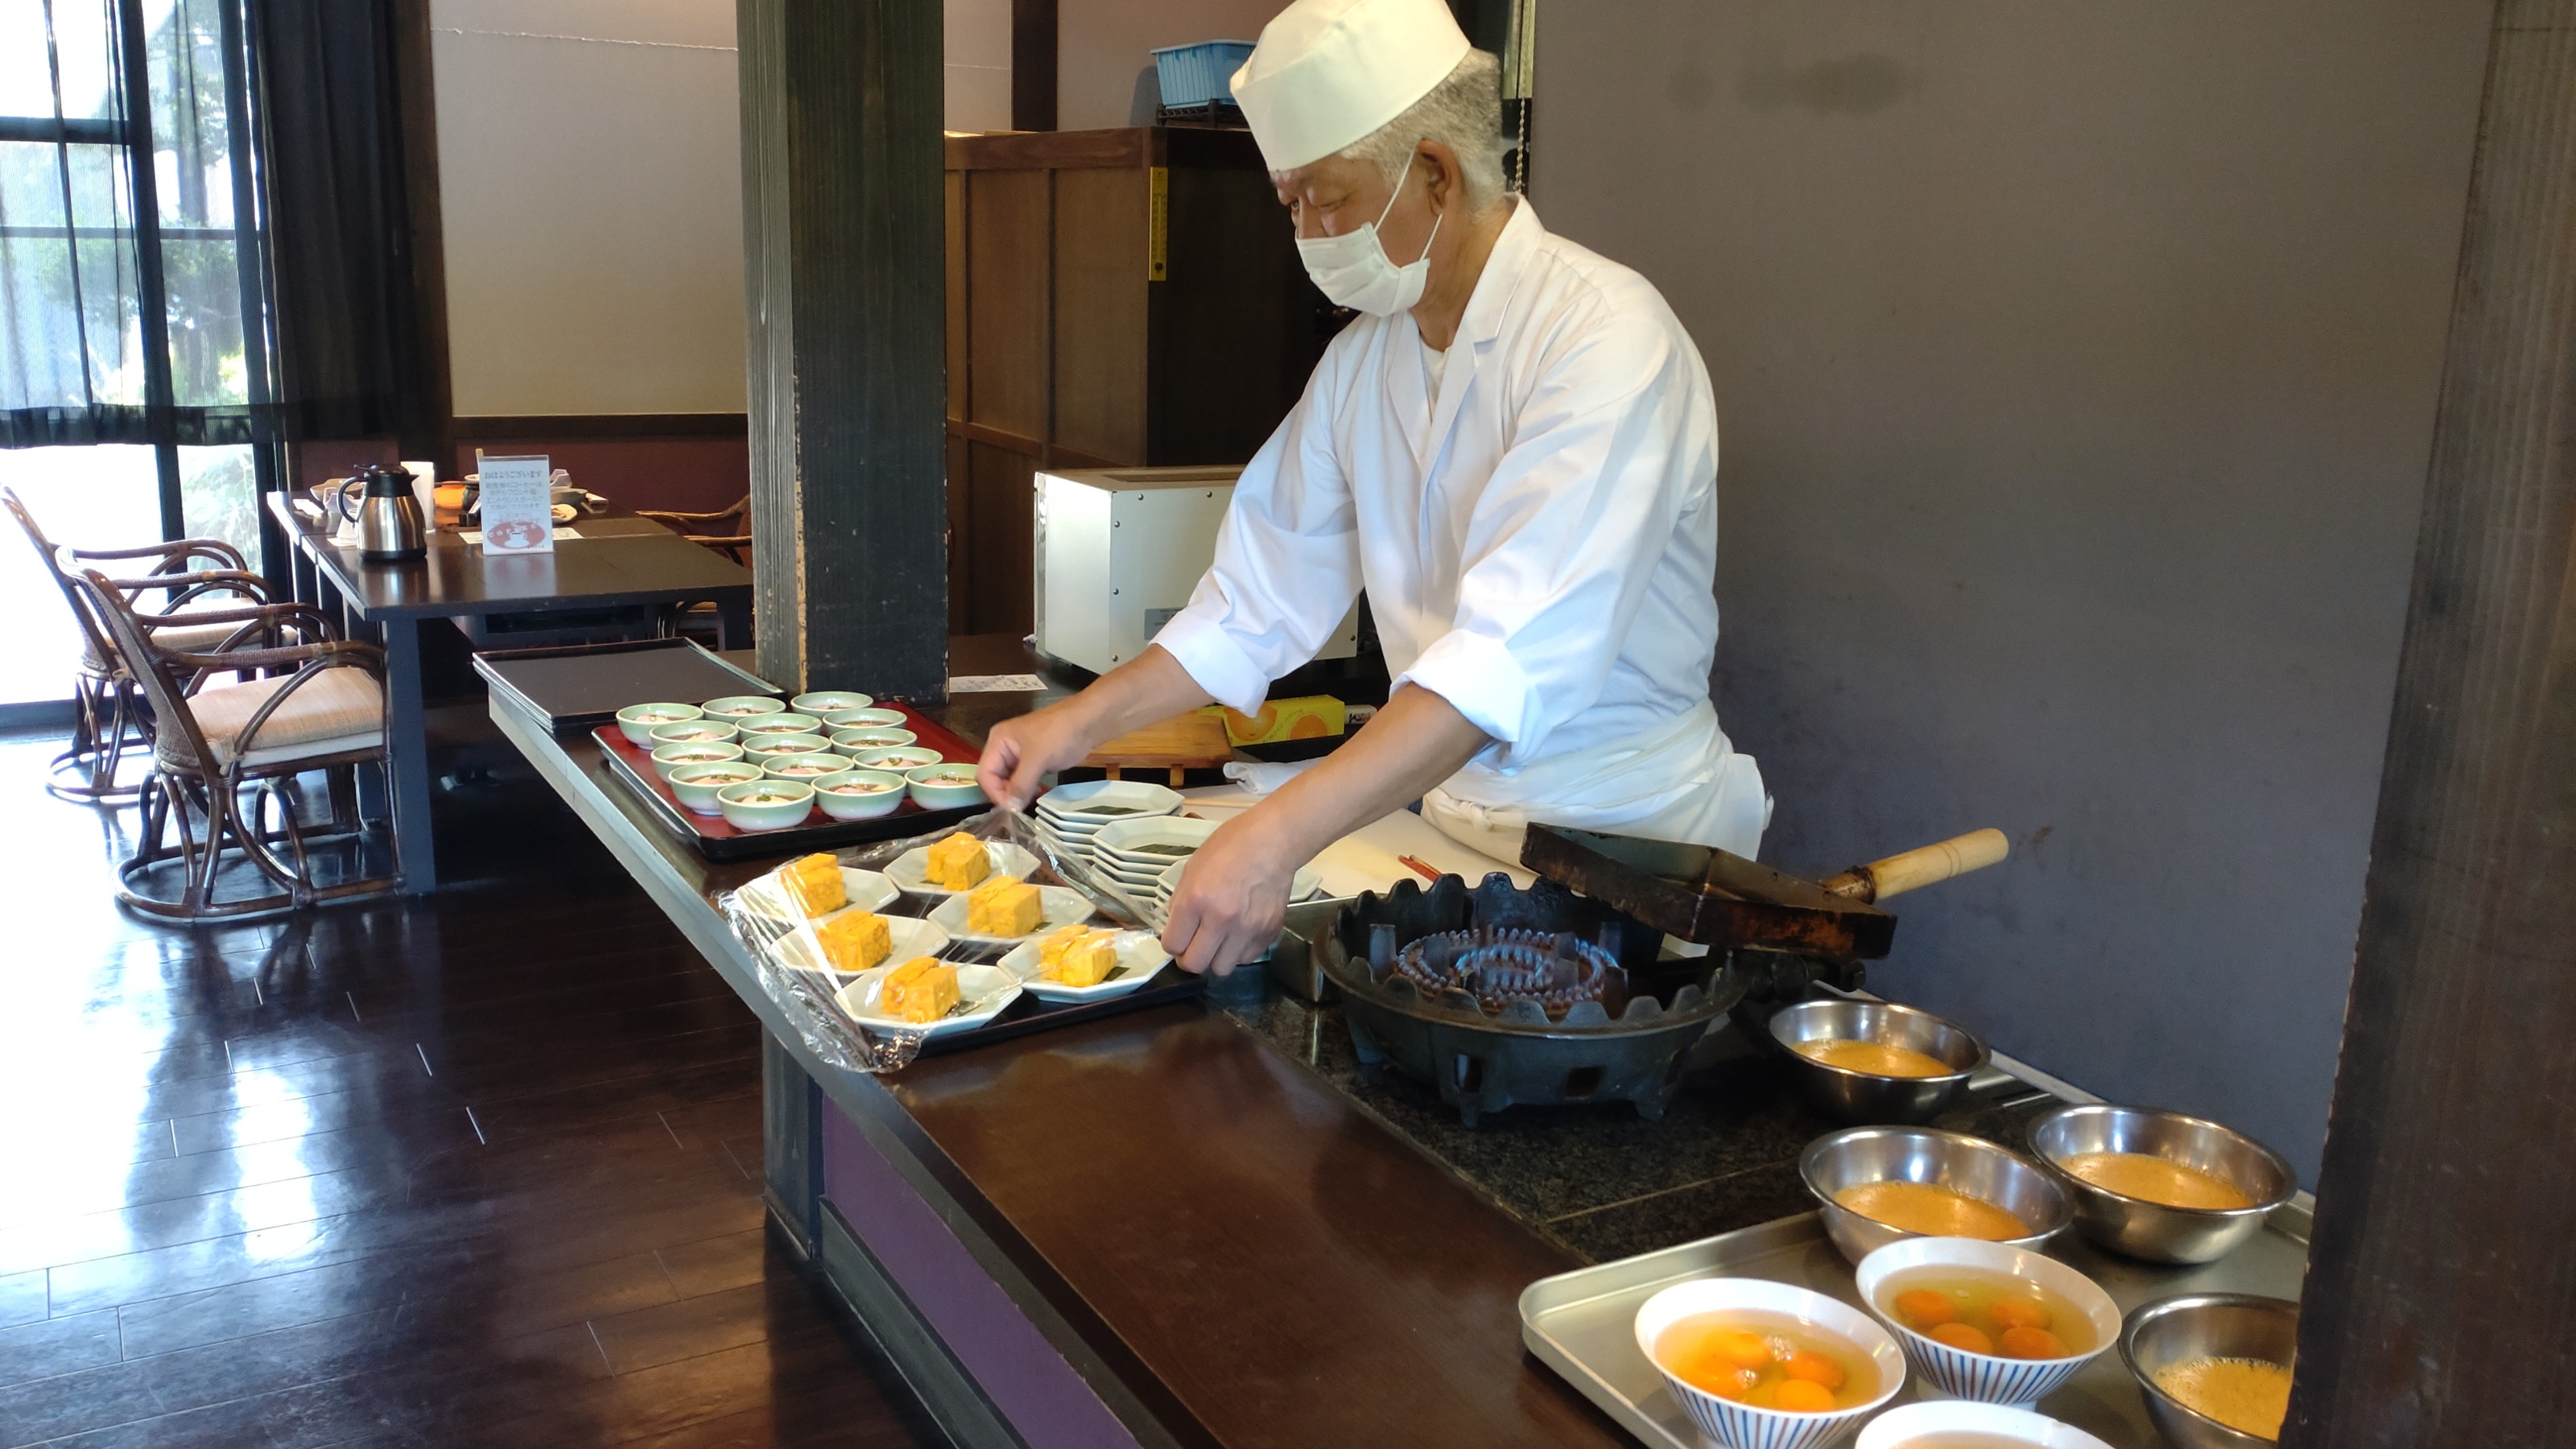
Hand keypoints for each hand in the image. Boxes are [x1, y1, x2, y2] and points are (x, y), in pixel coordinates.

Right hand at [975, 703, 1097, 809]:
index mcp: (998, 741)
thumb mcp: (1037, 758)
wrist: (1088, 722)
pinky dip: (1026, 790)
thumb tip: (1010, 809)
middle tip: (1018, 810)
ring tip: (1026, 805)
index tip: (1010, 808)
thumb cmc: (1059, 734)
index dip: (994, 792)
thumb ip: (1021, 784)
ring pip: (1009, 781)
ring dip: (1015, 794)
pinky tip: (1034, 797)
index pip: (985, 773)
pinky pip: (1023, 780)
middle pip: (994, 778)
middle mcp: (1004, 748)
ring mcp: (1019, 755)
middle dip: (1005, 794)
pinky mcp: (1034, 762)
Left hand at [1160, 813, 1295, 975]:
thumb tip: (1177, 929)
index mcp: (1196, 900)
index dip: (1172, 943)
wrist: (1272, 842)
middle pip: (1195, 965)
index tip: (1177, 938)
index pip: (1172, 945)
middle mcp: (1221, 919)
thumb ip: (1181, 902)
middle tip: (1194, 946)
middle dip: (1190, 958)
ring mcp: (1247, 929)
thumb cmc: (1231, 848)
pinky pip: (1246, 958)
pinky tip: (1239, 932)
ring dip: (1216, 957)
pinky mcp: (1268, 933)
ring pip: (1222, 969)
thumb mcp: (1193, 869)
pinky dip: (1239, 951)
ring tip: (1220, 939)